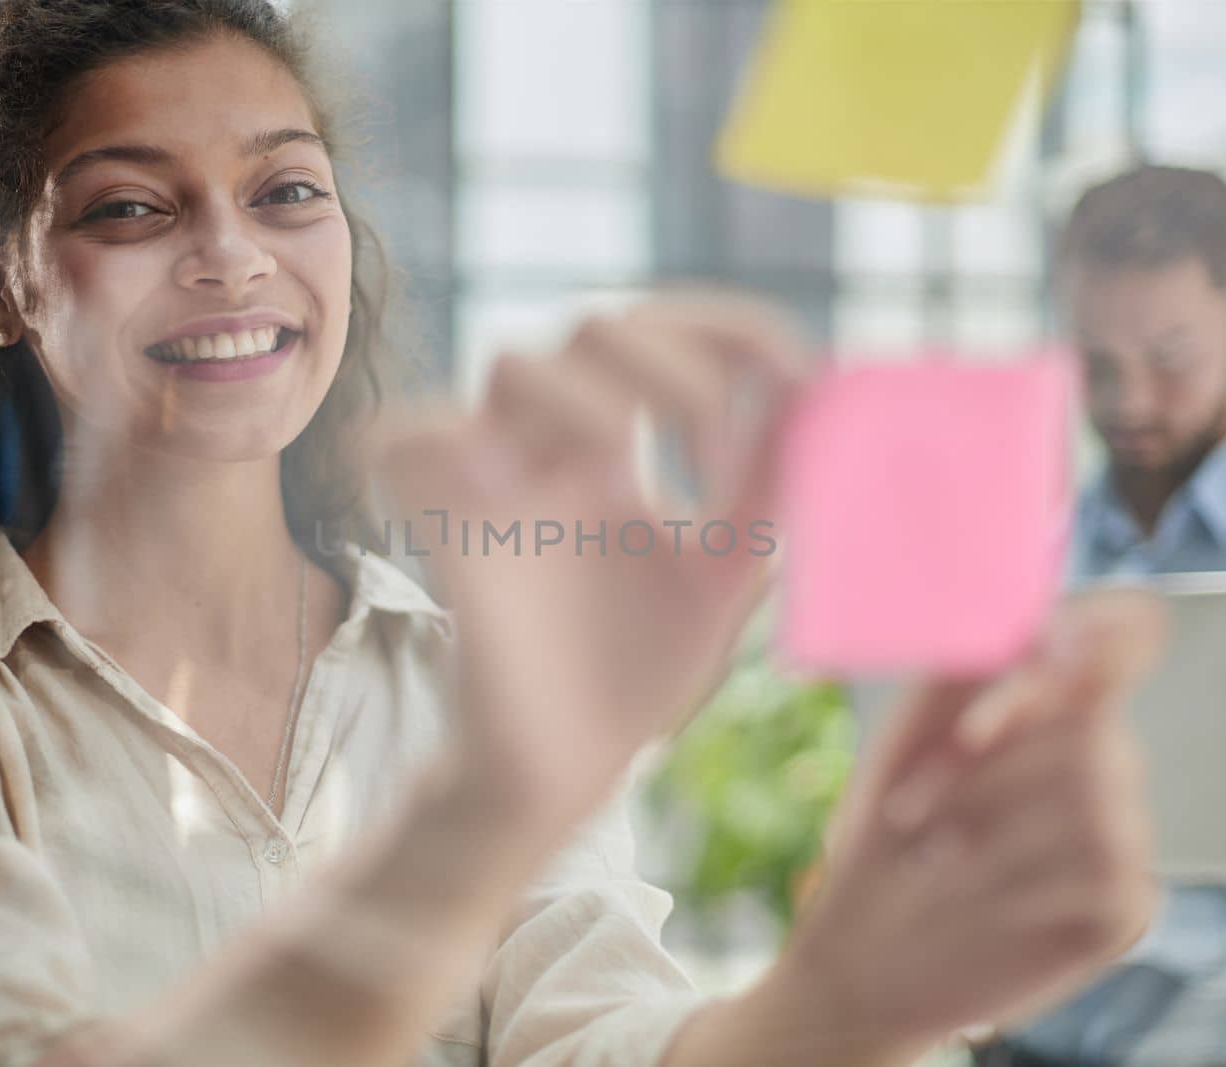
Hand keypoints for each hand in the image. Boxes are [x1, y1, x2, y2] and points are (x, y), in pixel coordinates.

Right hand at [367, 293, 810, 832]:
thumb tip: (823, 398)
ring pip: (512, 364)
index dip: (731, 329)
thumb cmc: (636, 669)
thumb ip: (768, 487)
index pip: (665, 333)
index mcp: (621, 448)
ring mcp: (497, 484)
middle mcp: (555, 450)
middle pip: (593, 326)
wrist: (567, 771)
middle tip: (718, 448)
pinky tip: (513, 493)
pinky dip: (449, 443)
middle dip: (670, 364)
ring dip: (589, 399)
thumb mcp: (727, 570)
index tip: (799, 372)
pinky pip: (402, 442)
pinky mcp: (448, 532)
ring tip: (625, 475)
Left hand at [764, 589, 1166, 1054]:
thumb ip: (979, 665)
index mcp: (1053, 704)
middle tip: (909, 811)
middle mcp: (1102, 762)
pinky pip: (1104, 871)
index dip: (1114, 631)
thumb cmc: (883, 828)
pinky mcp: (1127, 903)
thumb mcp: (914, 730)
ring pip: (1098, 791)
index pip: (1129, 630)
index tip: (1047, 655)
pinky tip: (980, 903)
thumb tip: (1052, 627)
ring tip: (934, 859)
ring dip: (991, 823)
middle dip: (985, 764)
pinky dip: (1019, 885)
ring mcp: (1123, 833)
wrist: (863, 947)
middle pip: (1094, 725)